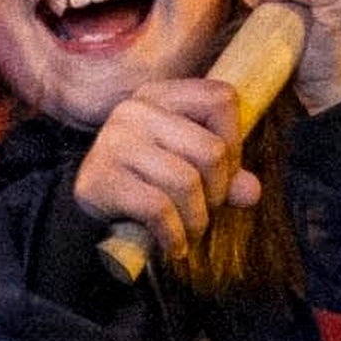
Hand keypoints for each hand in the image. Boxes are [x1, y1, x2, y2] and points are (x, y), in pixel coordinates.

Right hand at [71, 75, 260, 264]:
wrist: (89, 209)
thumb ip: (223, 174)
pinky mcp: (101, 178)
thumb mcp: (187, 168)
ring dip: (197, 219)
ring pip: (187, 182)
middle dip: (218, 192)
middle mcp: (135, 110)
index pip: (221, 99)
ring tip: (190, 231)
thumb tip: (251, 191)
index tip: (223, 173)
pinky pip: (158, 209)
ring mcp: (114, 141)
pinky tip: (174, 246)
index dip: (235, 142)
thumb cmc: (145, 181)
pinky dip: (175, 235)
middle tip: (206, 211)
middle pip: (211, 150)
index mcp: (160, 95)